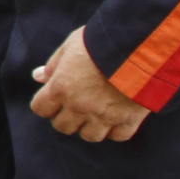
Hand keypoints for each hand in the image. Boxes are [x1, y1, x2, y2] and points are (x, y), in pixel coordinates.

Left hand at [30, 27, 149, 142]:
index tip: (54, 97)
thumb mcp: (71, 45)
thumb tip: (38, 76)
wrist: (141, 46)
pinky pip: (118, 136)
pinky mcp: (130, 119)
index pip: (40, 109)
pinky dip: (116, 129)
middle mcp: (79, 106)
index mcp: (60, 87)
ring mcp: (104, 115)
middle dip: (67, 117)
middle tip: (76, 105)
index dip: (46, 104)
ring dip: (90, 126)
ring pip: (89, 136)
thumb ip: (54, 64)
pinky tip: (117, 116)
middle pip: (63, 126)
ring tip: (97, 113)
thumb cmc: (102, 42)